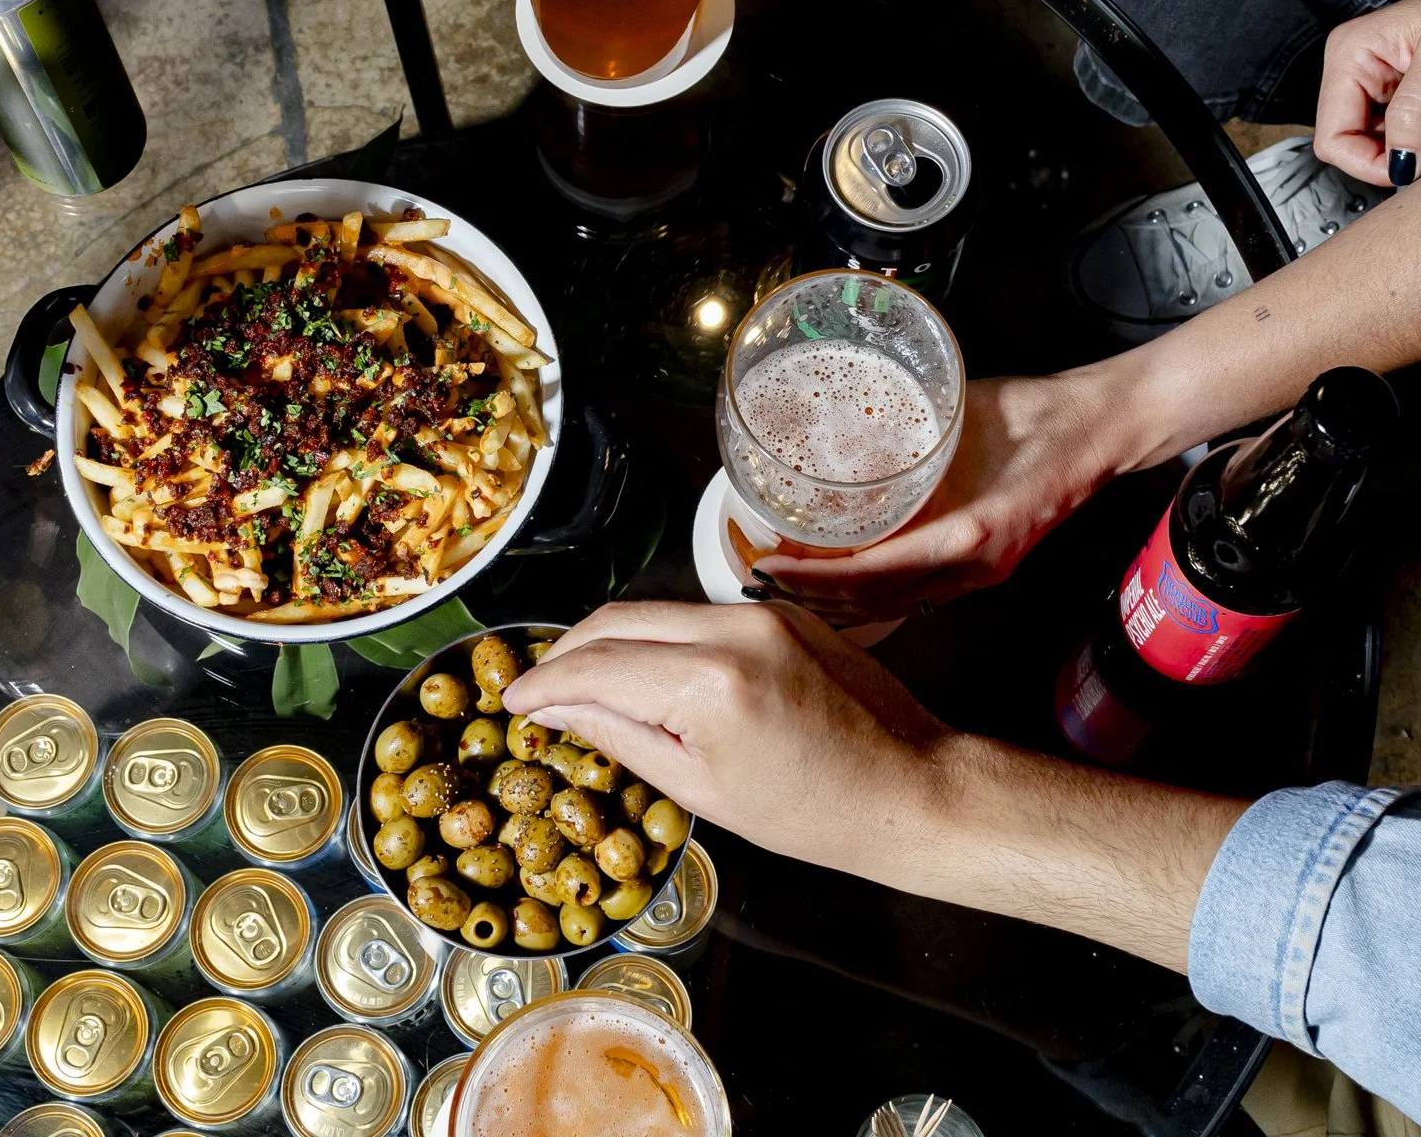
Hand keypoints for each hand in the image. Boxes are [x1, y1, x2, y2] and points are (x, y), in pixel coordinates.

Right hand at [502, 600, 951, 878]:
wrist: (909, 787)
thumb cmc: (812, 811)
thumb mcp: (699, 789)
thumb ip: (619, 737)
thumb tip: (555, 710)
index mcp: (709, 683)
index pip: (597, 666)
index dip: (544, 682)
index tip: (512, 700)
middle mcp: (732, 628)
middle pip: (618, 618)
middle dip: (567, 650)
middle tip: (537, 687)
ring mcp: (761, 611)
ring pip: (655, 610)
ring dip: (611, 640)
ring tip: (582, 683)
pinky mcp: (781, 609)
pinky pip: (697, 613)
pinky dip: (660, 637)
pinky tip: (645, 672)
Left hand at [754, 369, 1138, 620]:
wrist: (1096, 431)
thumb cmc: (1035, 415)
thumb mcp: (955, 419)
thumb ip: (903, 440)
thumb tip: (839, 440)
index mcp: (966, 533)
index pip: (871, 573)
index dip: (814, 576)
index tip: (770, 564)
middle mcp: (971, 568)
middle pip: (874, 603)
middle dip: (812, 598)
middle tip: (759, 580)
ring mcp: (979, 575)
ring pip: (893, 607)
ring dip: (837, 605)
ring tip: (787, 590)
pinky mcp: (983, 570)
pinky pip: (915, 597)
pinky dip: (870, 597)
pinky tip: (841, 589)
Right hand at [1313, 0, 1420, 185]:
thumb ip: (1414, 111)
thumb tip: (1398, 166)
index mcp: (1353, 54)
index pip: (1334, 136)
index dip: (1369, 162)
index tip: (1414, 169)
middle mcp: (1364, 70)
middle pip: (1354, 147)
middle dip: (1396, 159)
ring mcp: (1391, 84)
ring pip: (1384, 148)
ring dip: (1420, 152)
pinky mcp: (1420, 96)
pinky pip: (1412, 140)